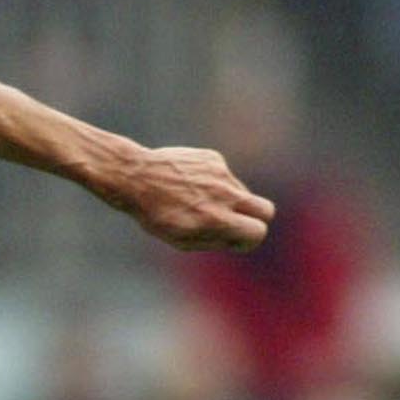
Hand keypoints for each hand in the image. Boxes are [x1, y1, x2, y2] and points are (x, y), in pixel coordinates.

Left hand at [105, 144, 274, 251]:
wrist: (135, 177)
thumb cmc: (156, 215)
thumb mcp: (182, 240)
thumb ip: (216, 241)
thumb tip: (240, 238)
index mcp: (216, 219)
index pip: (258, 231)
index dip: (249, 239)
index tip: (235, 239)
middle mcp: (223, 195)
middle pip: (265, 210)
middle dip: (256, 219)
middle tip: (235, 222)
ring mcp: (220, 174)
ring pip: (241, 192)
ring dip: (227, 200)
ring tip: (194, 201)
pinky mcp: (213, 158)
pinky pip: (224, 176)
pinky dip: (212, 183)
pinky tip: (188, 184)